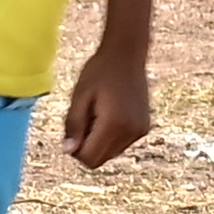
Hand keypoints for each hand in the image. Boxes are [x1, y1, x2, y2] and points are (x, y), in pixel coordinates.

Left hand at [54, 40, 155, 173]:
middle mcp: (130, 133)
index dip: (75, 150)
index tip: (73, 129)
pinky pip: (121, 144)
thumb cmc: (99, 71)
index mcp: (114, 125)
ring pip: (111, 153)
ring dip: (99, 141)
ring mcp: (140, 131)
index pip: (90, 159)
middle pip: (100, 159)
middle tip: (85, 118)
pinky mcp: (144, 128)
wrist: (127, 54)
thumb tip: (69, 151)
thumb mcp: (79, 96)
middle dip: (87, 146)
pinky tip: (110, 112)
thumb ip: (73, 125)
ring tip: (98, 112)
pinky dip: (111, 136)